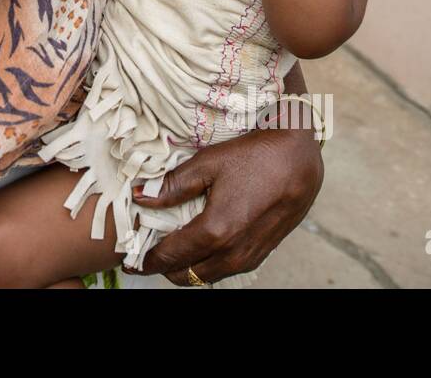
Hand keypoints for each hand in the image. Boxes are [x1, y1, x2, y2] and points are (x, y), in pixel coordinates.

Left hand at [125, 122, 323, 285]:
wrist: (300, 158)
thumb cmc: (254, 155)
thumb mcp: (208, 164)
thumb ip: (172, 185)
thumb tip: (140, 196)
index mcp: (216, 231)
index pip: (170, 257)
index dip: (146, 260)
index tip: (130, 259)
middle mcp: (233, 252)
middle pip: (186, 274)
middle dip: (164, 266)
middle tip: (150, 249)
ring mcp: (250, 256)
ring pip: (208, 275)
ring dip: (187, 266)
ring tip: (174, 246)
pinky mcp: (263, 252)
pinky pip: (227, 269)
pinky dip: (209, 263)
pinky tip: (203, 244)